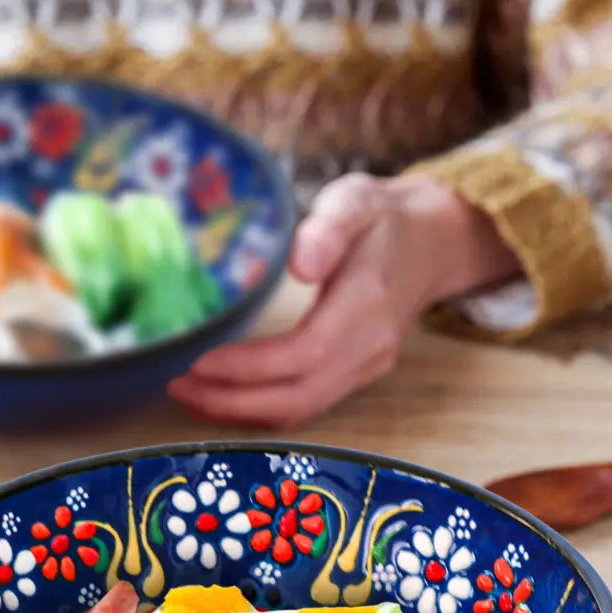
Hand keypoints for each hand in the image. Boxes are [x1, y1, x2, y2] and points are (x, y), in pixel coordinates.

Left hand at [168, 173, 518, 426]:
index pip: (303, 355)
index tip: (199, 361)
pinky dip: (260, 408)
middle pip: (298, 397)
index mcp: (368, 306)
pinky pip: (307, 404)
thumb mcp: (355, 201)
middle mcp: (370, 349)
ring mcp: (367, 368)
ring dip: (241, 411)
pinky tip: (224, 395)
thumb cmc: (383, 218)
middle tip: (177, 387)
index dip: (248, 368)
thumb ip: (328, 228)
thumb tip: (299, 265)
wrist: (433, 242)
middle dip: (232, 401)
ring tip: (189, 394)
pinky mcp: (357, 375)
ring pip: (301, 410)